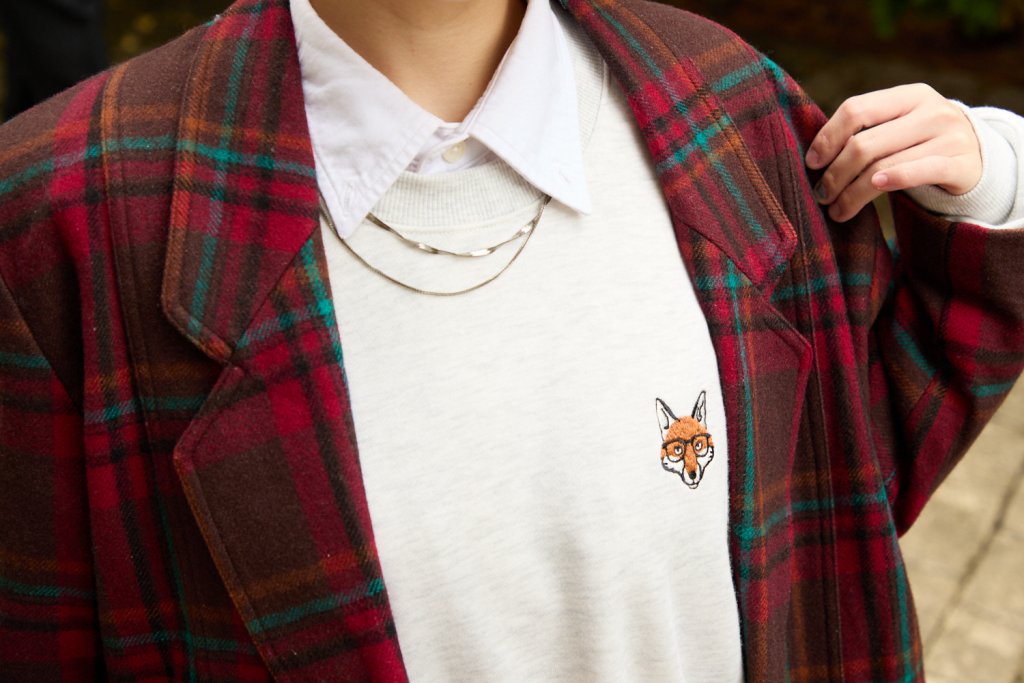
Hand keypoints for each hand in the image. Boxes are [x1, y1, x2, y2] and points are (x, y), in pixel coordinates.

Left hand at [805, 84, 982, 222]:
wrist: (978, 157)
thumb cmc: (920, 144)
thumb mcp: (898, 126)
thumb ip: (865, 131)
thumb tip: (813, 156)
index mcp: (907, 96)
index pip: (856, 110)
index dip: (828, 138)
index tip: (812, 164)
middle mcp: (930, 111)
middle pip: (864, 144)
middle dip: (834, 174)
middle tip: (821, 195)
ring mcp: (949, 136)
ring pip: (883, 166)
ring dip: (851, 193)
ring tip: (836, 210)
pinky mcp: (961, 164)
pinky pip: (918, 173)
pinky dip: (892, 181)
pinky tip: (872, 191)